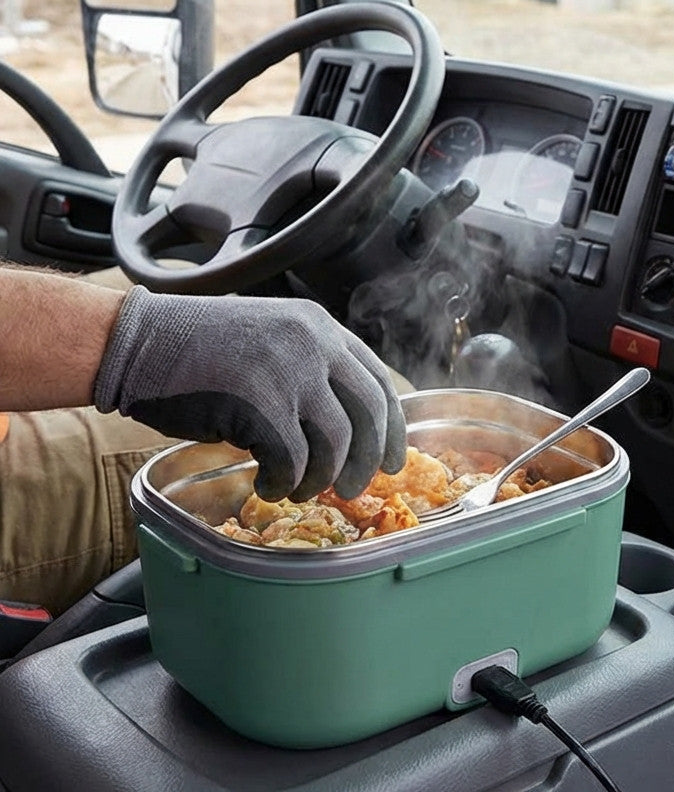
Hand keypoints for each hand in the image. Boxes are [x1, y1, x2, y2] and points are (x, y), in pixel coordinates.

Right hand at [94, 287, 405, 500]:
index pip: (378, 381)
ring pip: (336, 443)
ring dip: (321, 478)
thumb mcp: (272, 340)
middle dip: (369, 460)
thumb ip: (313, 369)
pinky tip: (270, 485)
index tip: (393, 459)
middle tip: (353, 489)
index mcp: (321, 327)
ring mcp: (290, 372)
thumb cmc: (198, 349)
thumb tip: (349, 431)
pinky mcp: (261, 404)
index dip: (392, 427)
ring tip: (300, 488)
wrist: (138, 344)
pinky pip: (293, 461)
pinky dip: (285, 483)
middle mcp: (315, 344)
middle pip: (370, 414)